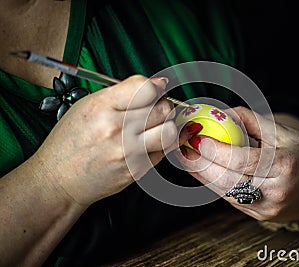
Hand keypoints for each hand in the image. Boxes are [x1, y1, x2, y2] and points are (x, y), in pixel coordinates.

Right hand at [32, 75, 180, 205]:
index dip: (156, 87)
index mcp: (101, 107)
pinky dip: (159, 145)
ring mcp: (128, 152)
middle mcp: (116, 129)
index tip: (157, 90)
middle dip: (164, 105)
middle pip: (162, 109)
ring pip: (169, 132)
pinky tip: (147, 143)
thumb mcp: (87, 106)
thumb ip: (122, 93)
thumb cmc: (71, 142)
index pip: (146, 88)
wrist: (59, 179)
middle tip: (156, 108)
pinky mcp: (136, 170)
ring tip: (156, 126)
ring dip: (167, 126)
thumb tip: (158, 84)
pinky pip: (162, 152)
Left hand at [175, 106, 298, 221]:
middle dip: (199, 165)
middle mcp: (275, 192)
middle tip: (180, 149)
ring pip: (224, 192)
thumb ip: (249, 120)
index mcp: (284, 167)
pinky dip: (214, 184)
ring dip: (201, 175)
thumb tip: (219, 114)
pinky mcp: (261, 215)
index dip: (215, 150)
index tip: (196, 139)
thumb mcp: (282, 129)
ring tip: (185, 158)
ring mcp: (267, 208)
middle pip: (227, 181)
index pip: (242, 160)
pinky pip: (230, 198)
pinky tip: (202, 171)